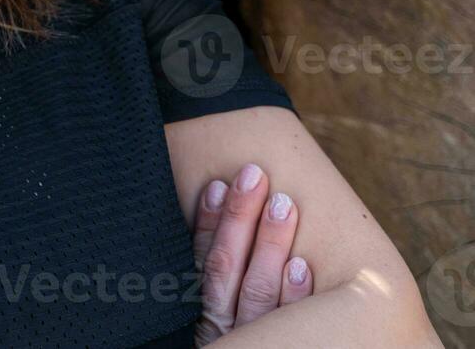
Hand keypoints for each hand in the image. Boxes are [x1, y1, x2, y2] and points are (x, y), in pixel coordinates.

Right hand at [192, 162, 312, 344]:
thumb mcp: (213, 324)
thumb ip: (215, 283)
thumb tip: (220, 220)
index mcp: (207, 316)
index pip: (206, 261)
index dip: (212, 222)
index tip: (219, 184)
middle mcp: (229, 329)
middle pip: (231, 266)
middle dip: (242, 218)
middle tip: (254, 174)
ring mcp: (259, 343)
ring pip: (260, 289)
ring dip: (270, 243)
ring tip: (284, 202)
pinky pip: (292, 327)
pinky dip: (294, 297)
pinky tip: (300, 266)